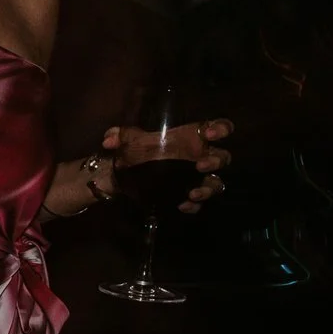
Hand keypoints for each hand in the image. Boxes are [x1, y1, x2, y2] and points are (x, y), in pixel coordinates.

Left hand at [102, 117, 232, 213]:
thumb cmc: (133, 151)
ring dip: (208, 188)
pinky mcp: (187, 195)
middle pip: (222, 158)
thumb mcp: (127, 140)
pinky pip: (198, 203)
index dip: (220, 128)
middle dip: (215, 161)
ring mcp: (195, 178)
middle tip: (199, 165)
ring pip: (215, 183)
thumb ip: (119, 136)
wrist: (121, 174)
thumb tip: (110, 140)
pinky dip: (193, 206)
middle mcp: (198, 157)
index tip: (208, 133)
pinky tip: (181, 205)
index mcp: (190, 137)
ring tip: (192, 192)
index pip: (217, 128)